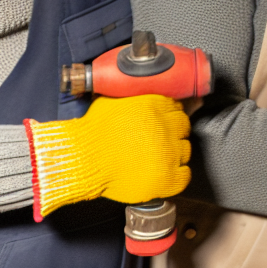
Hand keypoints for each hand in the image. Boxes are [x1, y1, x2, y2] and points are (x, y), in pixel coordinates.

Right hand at [25, 94, 191, 218]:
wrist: (82, 160)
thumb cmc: (91, 133)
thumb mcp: (112, 102)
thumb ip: (132, 97)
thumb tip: (137, 90)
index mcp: (156, 106)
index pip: (177, 109)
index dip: (169, 118)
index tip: (162, 124)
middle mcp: (166, 127)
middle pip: (183, 128)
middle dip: (172, 134)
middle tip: (157, 142)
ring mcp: (169, 153)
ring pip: (185, 150)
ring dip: (174, 154)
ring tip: (156, 158)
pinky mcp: (167, 177)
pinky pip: (184, 175)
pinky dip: (177, 175)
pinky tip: (164, 174)